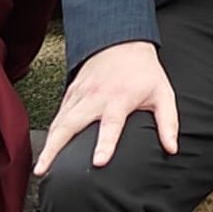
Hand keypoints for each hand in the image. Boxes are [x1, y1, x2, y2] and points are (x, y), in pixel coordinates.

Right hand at [41, 40, 179, 171]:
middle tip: (45, 169)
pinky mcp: (71, 93)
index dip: (105, 144)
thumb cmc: (144, 71)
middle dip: (56, 148)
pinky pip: (58, 115)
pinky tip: (46, 150)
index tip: (98, 162)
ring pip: (59, 122)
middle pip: (71, 125)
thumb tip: (172, 149)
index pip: (111, 125)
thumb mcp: (163, 94)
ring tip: (41, 168)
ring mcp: (80, 95)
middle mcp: (95, 97)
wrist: (123, 41)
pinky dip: (50, 133)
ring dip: (48, 145)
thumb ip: (168, 122)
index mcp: (119, 99)